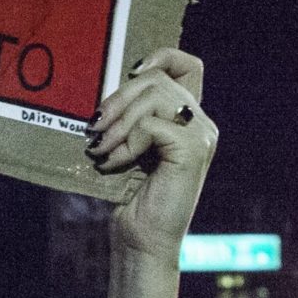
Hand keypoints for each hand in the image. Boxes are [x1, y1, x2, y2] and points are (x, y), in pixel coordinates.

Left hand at [87, 49, 215, 258]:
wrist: (141, 241)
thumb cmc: (130, 197)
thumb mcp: (129, 145)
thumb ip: (131, 115)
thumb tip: (107, 88)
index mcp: (188, 120)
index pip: (187, 65)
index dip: (160, 56)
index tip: (130, 72)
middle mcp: (201, 124)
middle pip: (159, 78)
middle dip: (119, 97)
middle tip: (95, 127)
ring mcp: (201, 136)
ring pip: (155, 96)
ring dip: (118, 121)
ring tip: (100, 147)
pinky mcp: (193, 150)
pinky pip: (150, 125)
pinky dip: (126, 142)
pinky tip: (114, 163)